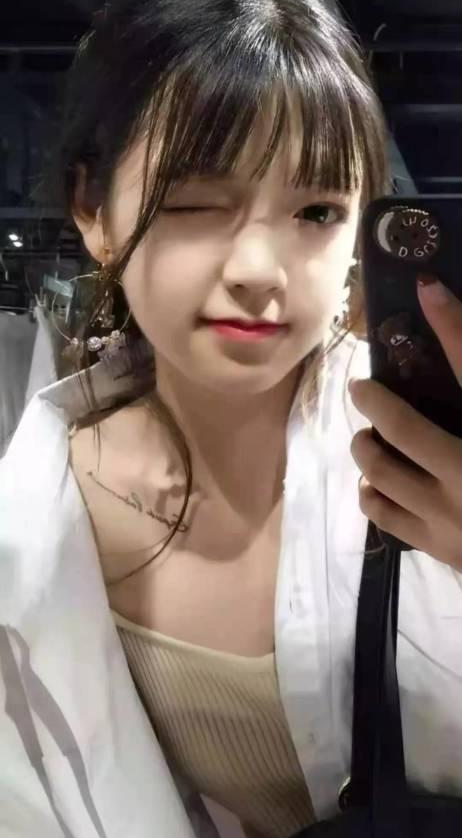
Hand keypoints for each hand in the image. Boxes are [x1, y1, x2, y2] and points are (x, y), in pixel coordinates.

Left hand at [349, 276, 461, 569]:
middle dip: (374, 403)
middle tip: (365, 390)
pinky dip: (374, 494)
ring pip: (380, 477)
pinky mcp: (442, 550)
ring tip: (370, 438)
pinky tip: (380, 484)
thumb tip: (452, 315)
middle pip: (400, 431)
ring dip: (367, 450)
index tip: (427, 287)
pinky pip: (385, 518)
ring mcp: (451, 522)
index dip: (451, 324)